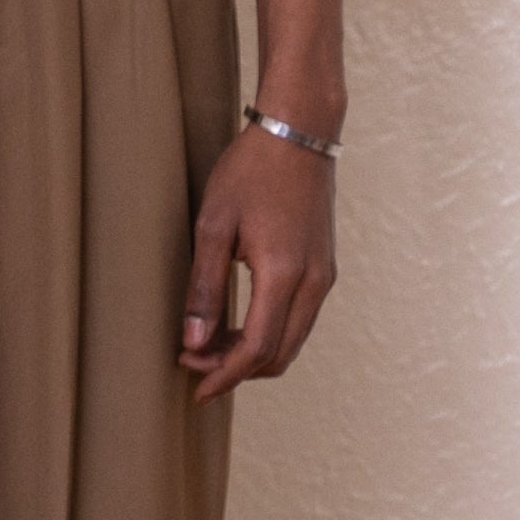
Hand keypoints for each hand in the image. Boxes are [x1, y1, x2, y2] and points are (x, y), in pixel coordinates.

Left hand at [179, 127, 335, 402]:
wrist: (300, 131)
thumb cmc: (251, 171)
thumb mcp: (213, 225)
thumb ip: (203, 287)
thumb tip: (193, 343)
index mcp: (284, 274)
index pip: (255, 349)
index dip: (223, 376)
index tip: (194, 388)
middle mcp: (313, 283)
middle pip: (279, 355)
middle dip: (235, 370)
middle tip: (193, 362)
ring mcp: (325, 277)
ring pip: (292, 341)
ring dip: (253, 354)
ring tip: (209, 345)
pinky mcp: (326, 268)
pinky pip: (300, 320)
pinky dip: (271, 334)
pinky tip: (238, 324)